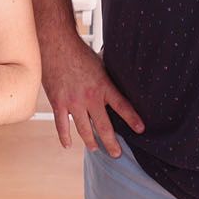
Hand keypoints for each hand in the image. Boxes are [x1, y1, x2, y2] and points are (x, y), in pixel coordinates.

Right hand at [41, 33, 144, 155]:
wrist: (57, 44)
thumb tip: (119, 78)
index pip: (122, 106)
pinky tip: (68, 145)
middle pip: (104, 126)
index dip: (132, 119)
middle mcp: (90, 97)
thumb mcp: (100, 63)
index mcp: (103, 85)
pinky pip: (62, 125)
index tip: (141, 130)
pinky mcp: (58, 103)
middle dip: (111, 143)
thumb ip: (107, 77)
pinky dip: (65, 136)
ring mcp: (73, 102)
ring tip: (95, 148)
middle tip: (117, 154)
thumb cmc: (78, 51)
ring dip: (91, 142)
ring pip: (84, 129)